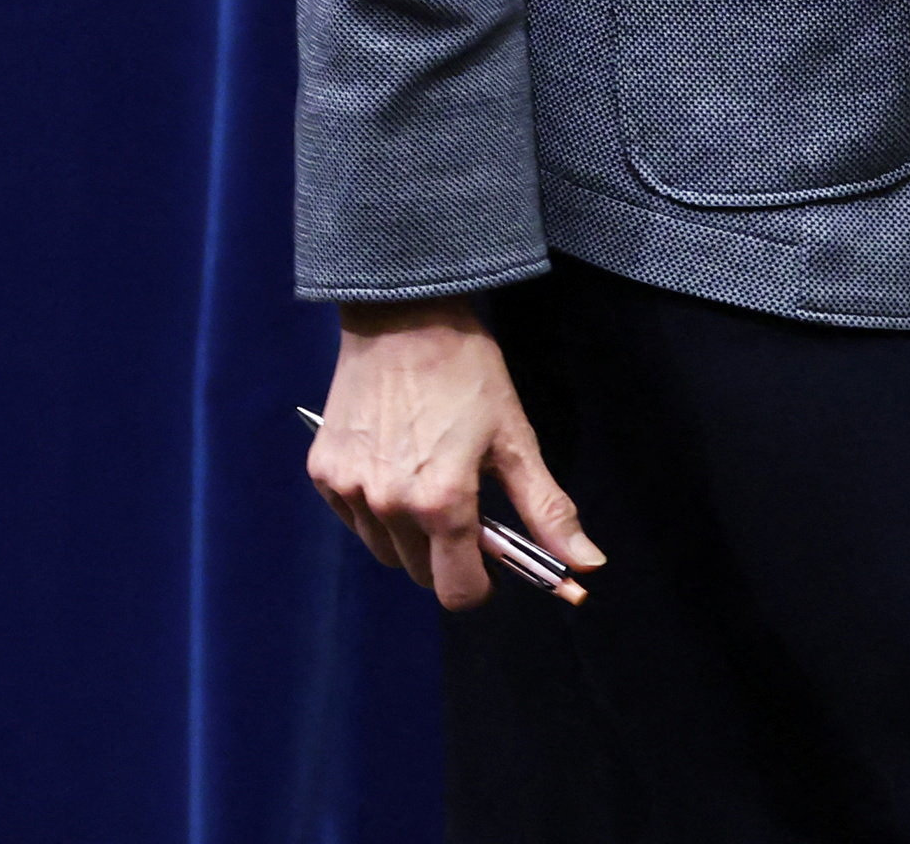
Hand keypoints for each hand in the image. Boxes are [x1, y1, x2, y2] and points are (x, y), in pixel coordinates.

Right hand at [308, 298, 605, 608]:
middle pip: (421, 575)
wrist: (404, 316)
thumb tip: (587, 565)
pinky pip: (353, 518)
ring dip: (409, 536)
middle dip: (447, 557)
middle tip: (462, 507)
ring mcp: (349, 491)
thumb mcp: (516, 439)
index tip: (490, 557)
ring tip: (427, 481)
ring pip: (385, 550)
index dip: (480, 584)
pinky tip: (393, 466)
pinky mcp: (323, 473)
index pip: (458, 592)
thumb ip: (546, 509)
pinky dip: (374, 510)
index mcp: (442, 503)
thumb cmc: (468, 374)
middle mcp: (389, 506)